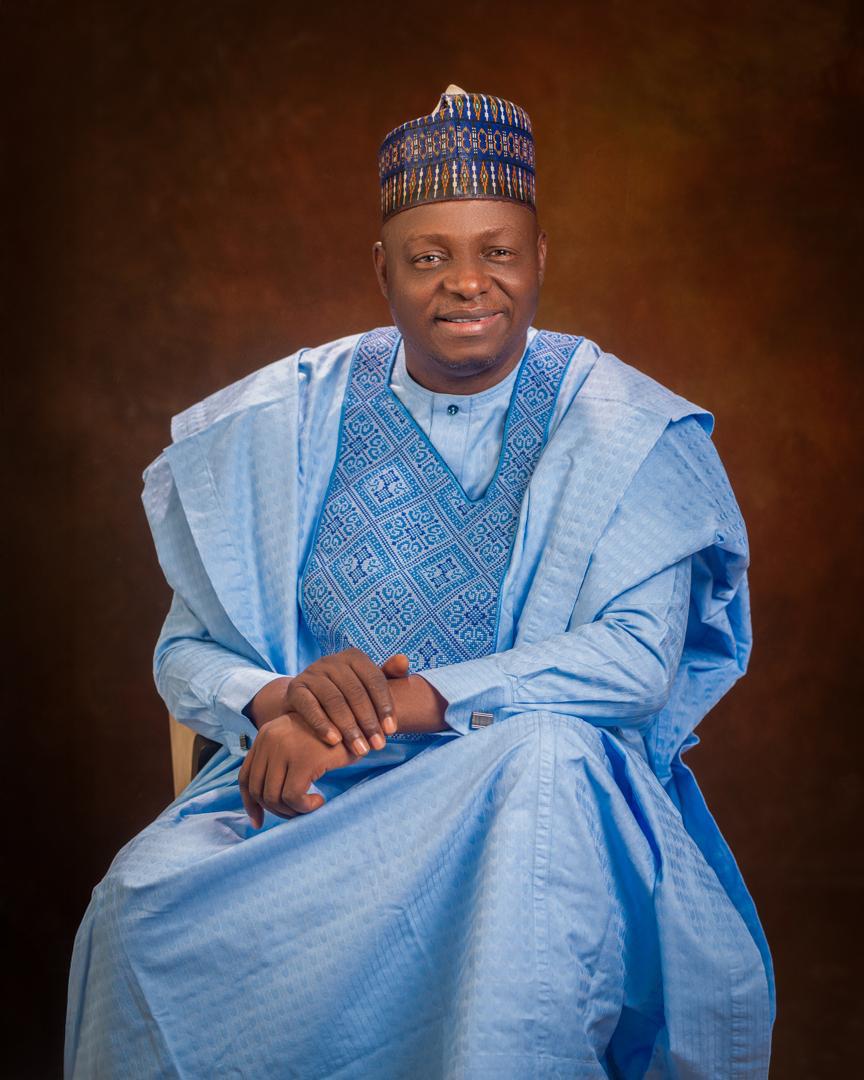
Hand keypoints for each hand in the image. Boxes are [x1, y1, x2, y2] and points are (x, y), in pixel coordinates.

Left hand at [238, 712, 355, 828]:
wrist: (361, 721)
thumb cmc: (333, 737)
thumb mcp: (298, 744)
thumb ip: (279, 762)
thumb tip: (260, 805)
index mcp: (266, 734)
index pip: (245, 777)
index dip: (251, 803)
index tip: (259, 821)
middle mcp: (270, 739)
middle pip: (258, 791)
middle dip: (276, 810)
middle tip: (297, 813)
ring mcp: (285, 748)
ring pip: (273, 798)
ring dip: (292, 811)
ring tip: (309, 806)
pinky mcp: (303, 760)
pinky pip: (293, 798)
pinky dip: (304, 807)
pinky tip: (318, 801)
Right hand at [248, 650, 408, 756]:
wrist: (306, 700)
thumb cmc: (346, 694)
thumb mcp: (367, 684)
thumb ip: (387, 675)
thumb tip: (404, 661)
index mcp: (354, 657)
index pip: (374, 680)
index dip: (385, 706)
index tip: (392, 731)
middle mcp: (332, 661)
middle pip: (355, 692)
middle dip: (368, 721)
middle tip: (378, 745)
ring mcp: (312, 673)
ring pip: (334, 700)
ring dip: (349, 727)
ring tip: (360, 748)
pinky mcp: (295, 688)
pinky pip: (309, 706)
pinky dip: (322, 724)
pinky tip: (334, 741)